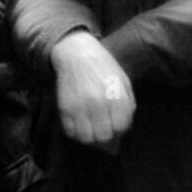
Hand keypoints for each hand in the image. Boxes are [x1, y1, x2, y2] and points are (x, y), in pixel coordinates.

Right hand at [50, 31, 134, 150]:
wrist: (76, 54)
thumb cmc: (103, 67)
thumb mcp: (123, 82)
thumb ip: (127, 105)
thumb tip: (123, 129)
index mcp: (116, 96)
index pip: (121, 127)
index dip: (120, 128)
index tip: (115, 122)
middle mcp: (98, 103)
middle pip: (103, 136)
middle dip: (106, 134)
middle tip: (104, 126)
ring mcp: (79, 106)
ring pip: (86, 138)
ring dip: (90, 136)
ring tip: (91, 128)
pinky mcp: (64, 107)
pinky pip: (70, 131)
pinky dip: (76, 132)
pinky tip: (80, 124)